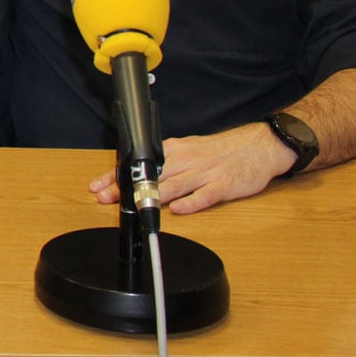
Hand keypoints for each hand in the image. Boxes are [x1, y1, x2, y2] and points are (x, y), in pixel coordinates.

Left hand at [88, 123, 295, 214]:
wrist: (258, 146)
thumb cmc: (220, 151)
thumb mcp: (189, 149)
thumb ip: (166, 163)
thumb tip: (139, 174)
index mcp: (174, 151)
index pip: (139, 163)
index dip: (117, 175)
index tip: (97, 185)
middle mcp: (186, 161)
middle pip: (150, 176)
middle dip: (126, 188)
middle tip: (105, 198)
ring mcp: (204, 175)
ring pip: (173, 186)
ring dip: (151, 197)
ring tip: (133, 206)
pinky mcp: (223, 187)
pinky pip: (204, 196)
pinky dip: (190, 203)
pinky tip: (178, 210)